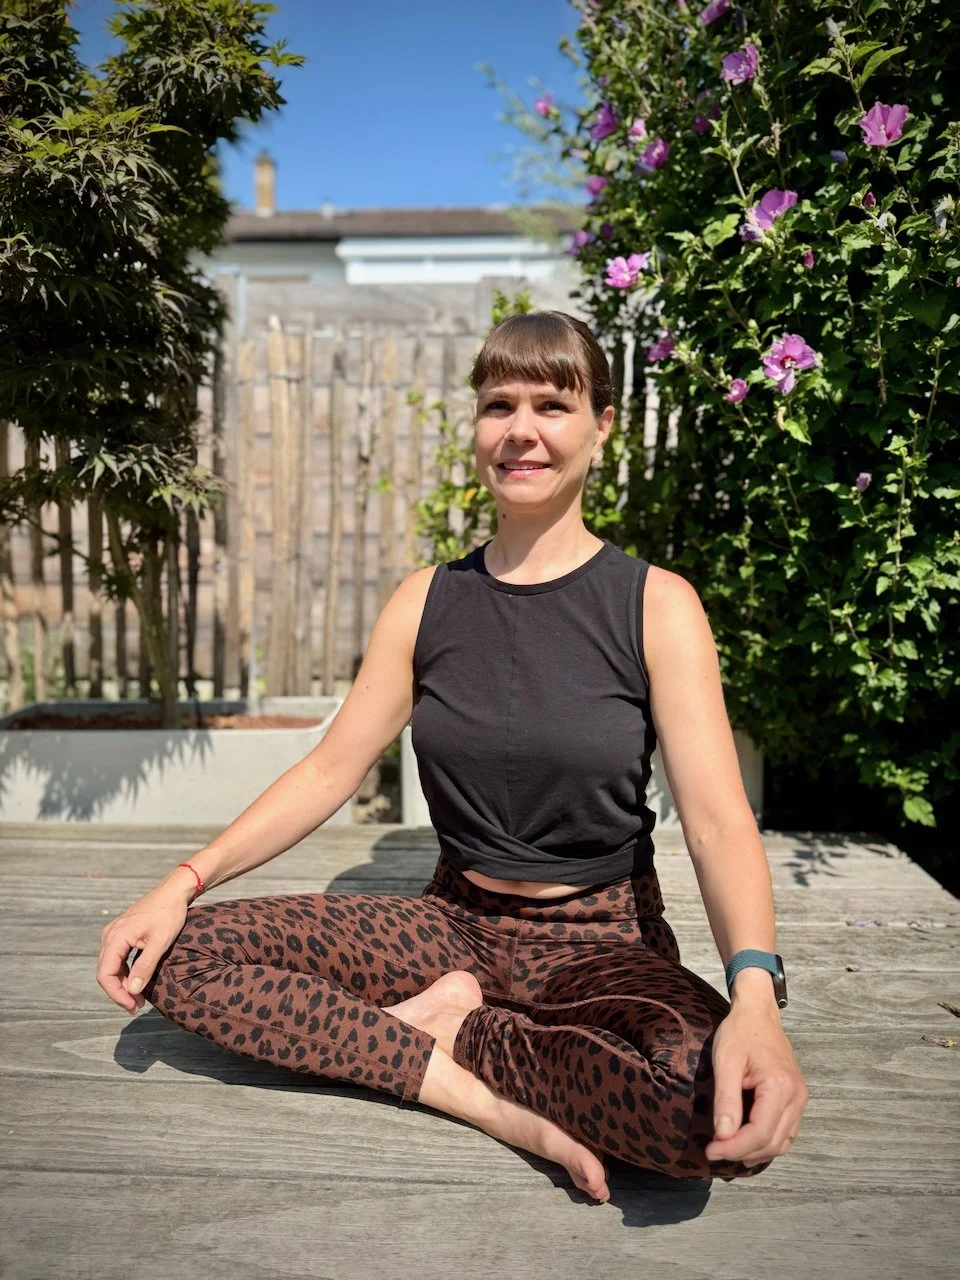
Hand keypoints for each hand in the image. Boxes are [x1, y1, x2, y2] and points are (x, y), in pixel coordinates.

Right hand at [96, 885, 189, 1014]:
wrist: (173, 891)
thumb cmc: (169, 913)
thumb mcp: (160, 942)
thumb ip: (145, 966)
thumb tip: (132, 991)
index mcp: (115, 937)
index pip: (105, 974)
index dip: (117, 994)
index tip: (133, 1006)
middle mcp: (109, 935)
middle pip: (105, 972)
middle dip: (119, 992)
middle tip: (137, 1006)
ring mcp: (113, 934)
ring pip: (110, 966)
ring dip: (122, 984)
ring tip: (138, 998)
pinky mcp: (121, 934)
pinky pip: (116, 958)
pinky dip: (124, 972)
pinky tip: (137, 982)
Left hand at [704, 1001, 808, 1165]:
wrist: (758, 1013)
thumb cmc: (740, 1032)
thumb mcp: (726, 1062)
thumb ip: (726, 1100)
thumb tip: (723, 1136)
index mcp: (780, 1086)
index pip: (759, 1133)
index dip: (734, 1148)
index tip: (711, 1151)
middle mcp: (796, 1096)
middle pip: (772, 1143)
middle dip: (742, 1152)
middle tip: (714, 1152)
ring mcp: (800, 1098)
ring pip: (782, 1142)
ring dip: (756, 1152)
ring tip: (728, 1151)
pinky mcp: (797, 1098)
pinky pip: (785, 1131)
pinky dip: (767, 1142)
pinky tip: (746, 1142)